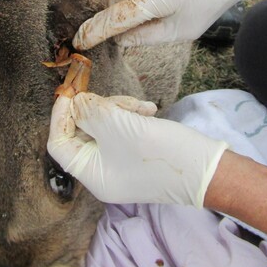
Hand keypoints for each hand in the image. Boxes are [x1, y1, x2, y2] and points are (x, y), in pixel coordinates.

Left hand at [48, 93, 227, 207]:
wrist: (208, 167)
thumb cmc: (161, 152)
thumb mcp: (119, 126)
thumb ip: (90, 111)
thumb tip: (73, 101)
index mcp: (92, 175)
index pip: (59, 143)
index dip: (60, 115)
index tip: (70, 92)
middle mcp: (102, 171)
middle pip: (83, 131)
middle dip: (98, 109)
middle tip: (116, 100)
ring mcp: (120, 162)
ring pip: (104, 125)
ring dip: (119, 109)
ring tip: (140, 107)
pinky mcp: (136, 151)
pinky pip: (122, 128)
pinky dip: (131, 115)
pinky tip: (149, 110)